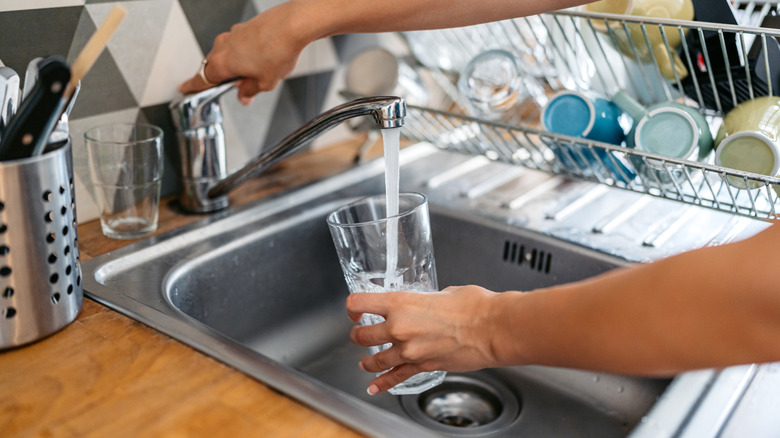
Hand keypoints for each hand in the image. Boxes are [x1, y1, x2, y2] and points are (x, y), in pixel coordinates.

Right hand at [178, 2, 313, 104]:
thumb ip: (249, 91)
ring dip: (236, 65)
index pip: (201, 79)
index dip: (192, 87)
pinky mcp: (245, 27)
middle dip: (222, 77)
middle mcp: (223, 46)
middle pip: (214, 66)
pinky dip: (245, 53)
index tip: (185, 88)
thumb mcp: (264, 82)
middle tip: (233, 87)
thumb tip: (244, 96)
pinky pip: (238, 44)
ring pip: (227, 54)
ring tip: (255, 73)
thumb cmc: (278, 50)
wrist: (292, 25)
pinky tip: (261, 58)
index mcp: (221, 63)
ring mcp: (233, 34)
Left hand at [346, 285, 499, 393]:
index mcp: (400, 303)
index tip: (354, 309)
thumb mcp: (443, 292)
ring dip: (367, 360)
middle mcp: (399, 328)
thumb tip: (427, 302)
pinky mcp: (422, 367)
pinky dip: (382, 384)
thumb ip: (426, 299)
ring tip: (365, 361)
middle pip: (361, 335)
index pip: (359, 302)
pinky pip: (396, 377)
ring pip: (375, 360)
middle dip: (358, 334)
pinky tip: (374, 387)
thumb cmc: (474, 306)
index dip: (352, 306)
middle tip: (359, 333)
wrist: (491, 329)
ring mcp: (409, 350)